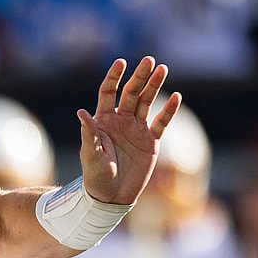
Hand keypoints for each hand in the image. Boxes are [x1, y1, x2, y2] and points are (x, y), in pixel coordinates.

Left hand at [78, 56, 179, 204]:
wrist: (111, 196)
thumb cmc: (95, 176)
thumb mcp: (90, 154)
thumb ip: (89, 133)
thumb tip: (81, 112)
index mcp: (103, 121)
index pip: (108, 92)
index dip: (114, 77)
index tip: (120, 62)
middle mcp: (120, 121)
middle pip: (131, 93)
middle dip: (140, 77)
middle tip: (149, 60)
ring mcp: (136, 130)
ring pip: (147, 103)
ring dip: (155, 86)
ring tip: (163, 69)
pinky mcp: (150, 142)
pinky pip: (161, 123)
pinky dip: (168, 111)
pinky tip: (176, 97)